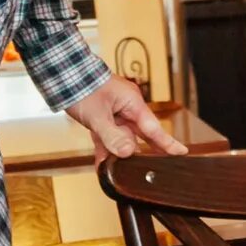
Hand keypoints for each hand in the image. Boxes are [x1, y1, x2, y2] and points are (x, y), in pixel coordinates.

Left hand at [63, 76, 187, 162]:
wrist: (63, 73)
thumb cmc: (82, 87)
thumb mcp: (97, 115)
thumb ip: (112, 136)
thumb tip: (128, 152)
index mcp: (132, 103)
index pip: (154, 129)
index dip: (168, 143)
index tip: (182, 153)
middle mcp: (127, 109)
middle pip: (141, 135)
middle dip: (143, 153)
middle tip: (152, 170)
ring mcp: (114, 113)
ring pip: (122, 138)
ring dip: (119, 154)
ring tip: (118, 172)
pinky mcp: (102, 118)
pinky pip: (107, 137)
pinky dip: (105, 150)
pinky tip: (102, 164)